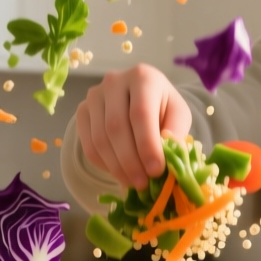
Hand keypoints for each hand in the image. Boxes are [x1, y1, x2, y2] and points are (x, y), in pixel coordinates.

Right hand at [75, 64, 191, 190]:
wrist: (143, 98)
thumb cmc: (163, 107)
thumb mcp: (178, 115)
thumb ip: (176, 131)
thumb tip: (167, 152)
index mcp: (142, 77)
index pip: (140, 114)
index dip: (147, 145)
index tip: (156, 170)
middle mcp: (114, 81)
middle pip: (116, 127)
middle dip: (130, 161)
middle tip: (143, 184)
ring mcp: (93, 96)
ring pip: (100, 138)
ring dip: (117, 167)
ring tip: (133, 183)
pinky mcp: (82, 111)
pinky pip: (88, 144)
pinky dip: (104, 164)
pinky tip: (119, 173)